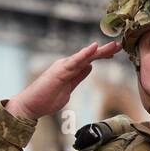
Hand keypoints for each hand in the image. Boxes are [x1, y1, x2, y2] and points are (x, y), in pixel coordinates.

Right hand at [6, 41, 120, 121]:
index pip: (89, 60)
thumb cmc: (46, 99)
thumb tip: (89, 68)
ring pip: (84, 56)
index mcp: (69, 69)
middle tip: (119, 45)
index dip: (102, 55)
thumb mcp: (69, 88)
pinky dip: (84, 54)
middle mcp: (67, 65)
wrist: (30, 106)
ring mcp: (63, 67)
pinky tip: (94, 47)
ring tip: (113, 46)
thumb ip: (78, 77)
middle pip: (89, 56)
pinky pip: (74, 61)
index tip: (115, 51)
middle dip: (105, 51)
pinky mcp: (59, 72)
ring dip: (99, 51)